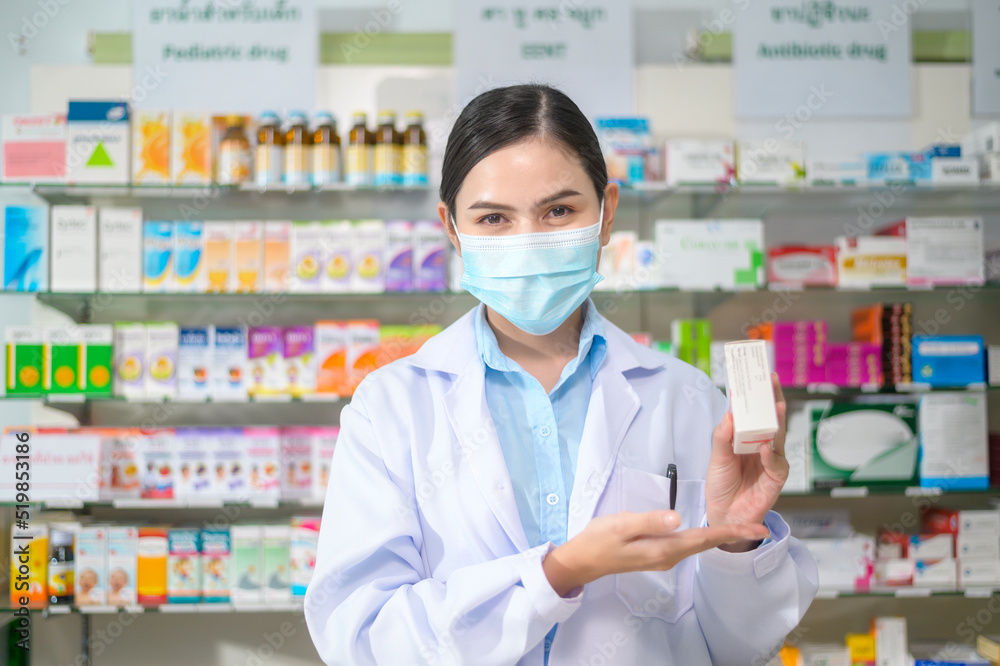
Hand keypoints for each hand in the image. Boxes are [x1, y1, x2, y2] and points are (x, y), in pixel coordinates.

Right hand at [543, 510, 768, 596]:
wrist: (583, 561)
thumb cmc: (599, 540)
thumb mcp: (621, 525)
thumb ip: (650, 520)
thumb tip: (677, 517)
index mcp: (664, 548)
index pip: (703, 538)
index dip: (730, 532)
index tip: (755, 528)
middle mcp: (669, 556)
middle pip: (706, 544)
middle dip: (733, 534)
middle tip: (760, 526)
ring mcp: (664, 556)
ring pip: (699, 544)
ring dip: (721, 535)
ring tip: (741, 526)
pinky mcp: (658, 553)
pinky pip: (688, 544)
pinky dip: (704, 537)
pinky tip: (711, 531)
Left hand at [705, 373, 787, 552]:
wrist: (724, 514)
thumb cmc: (721, 484)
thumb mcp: (716, 457)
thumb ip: (722, 436)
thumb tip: (729, 412)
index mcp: (747, 438)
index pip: (753, 412)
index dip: (755, 395)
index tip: (755, 375)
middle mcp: (762, 445)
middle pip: (770, 418)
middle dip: (771, 398)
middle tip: (771, 380)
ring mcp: (772, 460)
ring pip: (778, 436)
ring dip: (777, 420)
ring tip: (775, 405)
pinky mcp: (776, 477)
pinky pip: (776, 462)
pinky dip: (771, 454)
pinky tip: (766, 446)